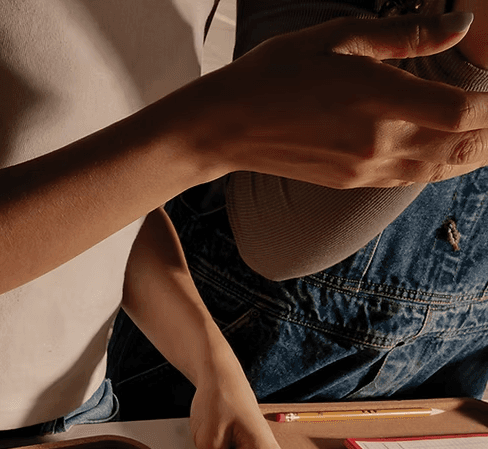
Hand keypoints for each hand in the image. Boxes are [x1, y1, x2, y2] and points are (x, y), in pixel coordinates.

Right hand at [179, 11, 487, 187]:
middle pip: (460, 147)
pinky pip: (410, 178)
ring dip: (473, 156)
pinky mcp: (351, 181)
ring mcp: (364, 169)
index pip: (461, 112)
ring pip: (439, 169)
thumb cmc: (274, 72)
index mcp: (377, 100)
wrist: (226, 126)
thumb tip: (459, 27)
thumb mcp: (336, 37)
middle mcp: (377, 143)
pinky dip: (440, 167)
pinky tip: (451, 155)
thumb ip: (404, 35)